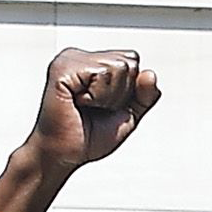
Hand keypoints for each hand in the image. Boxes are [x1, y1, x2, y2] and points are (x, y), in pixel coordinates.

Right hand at [22, 49, 158, 171]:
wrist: (64, 154)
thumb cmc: (89, 135)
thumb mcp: (128, 114)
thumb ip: (145, 95)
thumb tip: (150, 74)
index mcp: (91, 61)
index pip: (132, 59)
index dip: (129, 89)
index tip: (105, 105)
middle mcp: (79, 56)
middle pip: (130, 61)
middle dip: (121, 93)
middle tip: (95, 108)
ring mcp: (69, 59)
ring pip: (119, 68)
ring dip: (108, 97)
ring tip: (85, 106)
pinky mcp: (62, 69)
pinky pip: (101, 74)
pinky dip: (97, 97)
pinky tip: (78, 103)